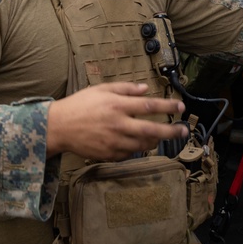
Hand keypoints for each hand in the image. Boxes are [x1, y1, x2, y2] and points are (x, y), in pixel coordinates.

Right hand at [46, 82, 187, 160]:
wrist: (58, 127)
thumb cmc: (80, 105)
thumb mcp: (101, 89)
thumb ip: (125, 88)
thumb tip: (145, 88)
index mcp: (117, 105)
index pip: (149, 105)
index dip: (168, 106)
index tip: (181, 107)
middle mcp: (119, 124)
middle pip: (152, 129)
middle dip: (171, 131)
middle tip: (184, 131)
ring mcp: (114, 142)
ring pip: (143, 144)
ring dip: (155, 140)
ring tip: (159, 135)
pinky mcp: (109, 155)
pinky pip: (130, 153)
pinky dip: (137, 147)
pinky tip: (137, 142)